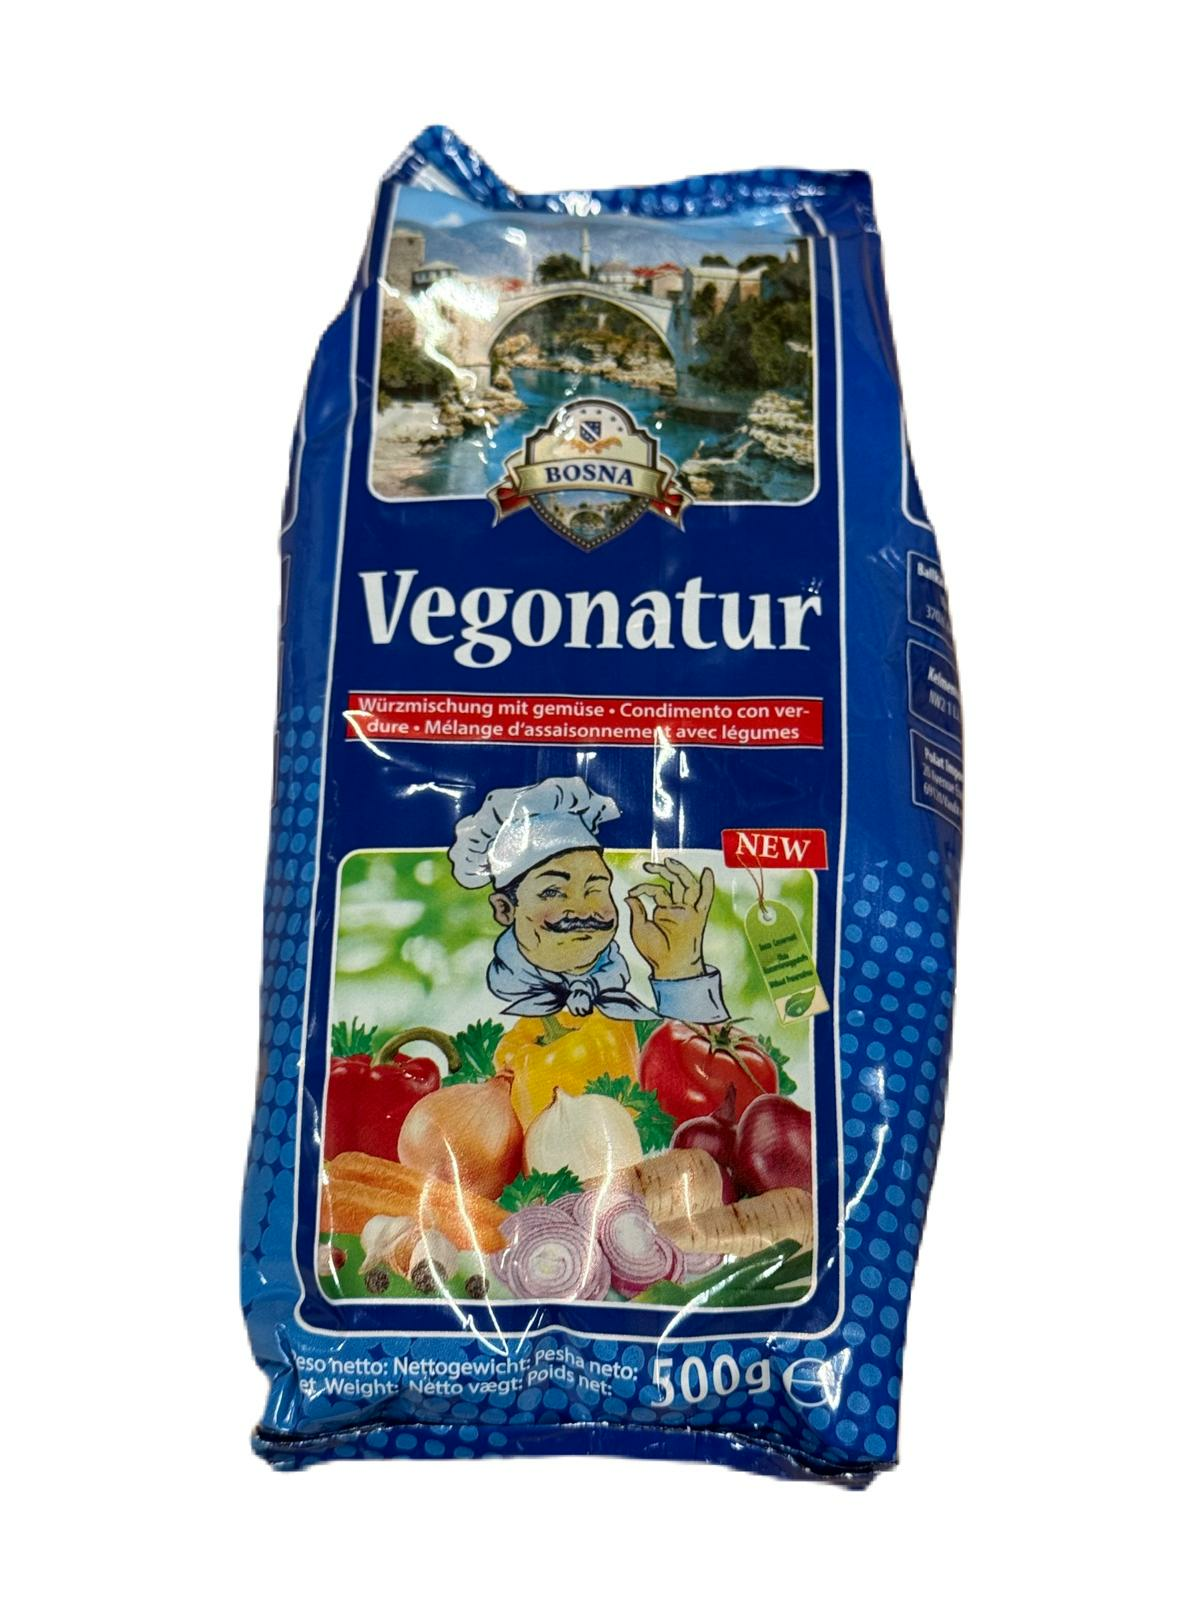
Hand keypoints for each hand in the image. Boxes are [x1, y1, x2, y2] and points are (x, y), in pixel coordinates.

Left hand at [626, 858, 714, 981]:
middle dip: (663, 870)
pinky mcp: (698, 918)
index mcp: (664, 910)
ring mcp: (689, 912)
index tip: (632, 892)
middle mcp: (679, 908)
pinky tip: (707, 872)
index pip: (658, 890)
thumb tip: (629, 896)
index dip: (644, 888)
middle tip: (649, 865)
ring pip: (688, 885)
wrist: (669, 967)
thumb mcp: (639, 929)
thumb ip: (637, 911)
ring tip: (668, 862)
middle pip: (675, 882)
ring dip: (679, 872)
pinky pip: (705, 900)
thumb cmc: (654, 952)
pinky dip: (708, 887)